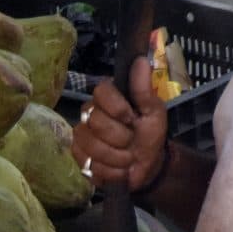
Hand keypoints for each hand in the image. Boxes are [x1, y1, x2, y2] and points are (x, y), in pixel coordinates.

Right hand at [72, 57, 167, 193]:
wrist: (148, 166)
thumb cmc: (150, 135)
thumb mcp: (154, 112)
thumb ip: (143, 89)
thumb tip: (140, 60)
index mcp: (107, 98)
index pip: (101, 91)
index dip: (117, 108)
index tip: (131, 118)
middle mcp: (88, 113)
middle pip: (97, 122)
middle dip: (122, 138)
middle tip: (132, 141)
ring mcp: (80, 136)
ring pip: (93, 146)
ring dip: (118, 157)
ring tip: (127, 157)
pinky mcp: (78, 157)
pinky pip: (91, 164)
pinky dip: (111, 171)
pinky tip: (118, 168)